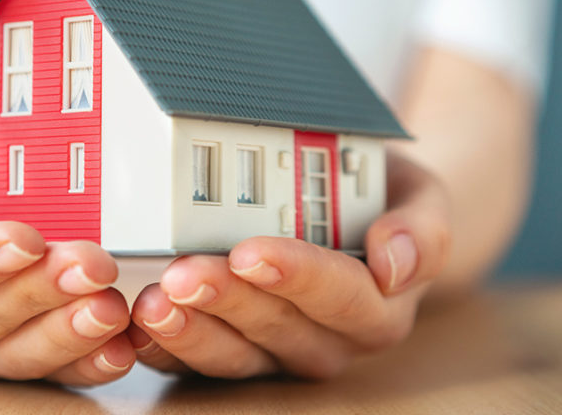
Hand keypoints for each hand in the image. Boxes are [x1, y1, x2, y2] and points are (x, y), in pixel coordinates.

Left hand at [126, 150, 450, 378]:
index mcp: (377, 307)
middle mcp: (328, 340)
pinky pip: (199, 363)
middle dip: (228, 303)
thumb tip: (396, 265)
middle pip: (277, 329)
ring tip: (153, 304)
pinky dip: (166, 349)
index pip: (339, 296)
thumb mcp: (421, 197)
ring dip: (191, 333)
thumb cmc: (382, 198)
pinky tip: (139, 326)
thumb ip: (422, 229)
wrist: (361, 212)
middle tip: (184, 275)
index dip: (295, 276)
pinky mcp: (236, 351)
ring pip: (234, 356)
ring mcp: (277, 352)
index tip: (251, 252)